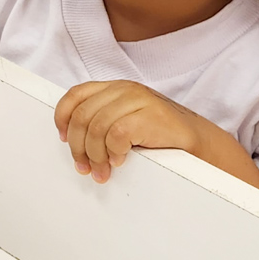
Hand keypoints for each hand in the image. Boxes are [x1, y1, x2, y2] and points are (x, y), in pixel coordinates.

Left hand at [54, 80, 201, 183]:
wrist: (194, 142)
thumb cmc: (158, 135)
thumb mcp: (124, 122)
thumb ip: (101, 122)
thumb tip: (72, 141)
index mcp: (114, 88)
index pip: (76, 95)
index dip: (63, 118)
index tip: (63, 139)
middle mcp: (124, 89)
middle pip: (82, 116)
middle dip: (78, 146)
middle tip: (84, 167)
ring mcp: (138, 100)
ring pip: (96, 127)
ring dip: (95, 155)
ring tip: (102, 171)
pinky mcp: (150, 115)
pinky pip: (117, 134)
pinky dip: (114, 151)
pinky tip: (120, 160)